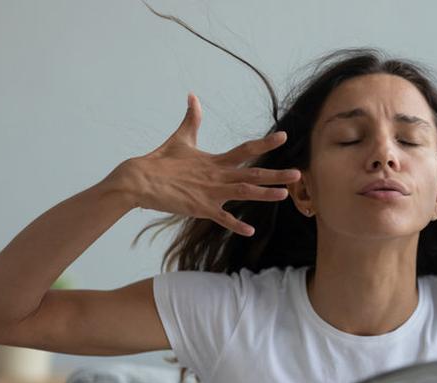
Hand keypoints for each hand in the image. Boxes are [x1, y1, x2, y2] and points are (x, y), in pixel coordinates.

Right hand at [103, 92, 300, 236]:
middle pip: (252, 173)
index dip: (265, 143)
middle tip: (297, 174)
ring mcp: (210, 192)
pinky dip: (236, 225)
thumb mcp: (180, 138)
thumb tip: (192, 96)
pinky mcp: (201, 208)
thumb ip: (191, 119)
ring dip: (264, 195)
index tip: (284, 137)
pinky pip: (222, 218)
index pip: (246, 149)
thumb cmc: (160, 160)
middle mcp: (218, 175)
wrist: (139, 179)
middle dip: (276, 174)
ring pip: (243, 193)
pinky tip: (251, 231)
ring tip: (284, 196)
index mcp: (216, 160)